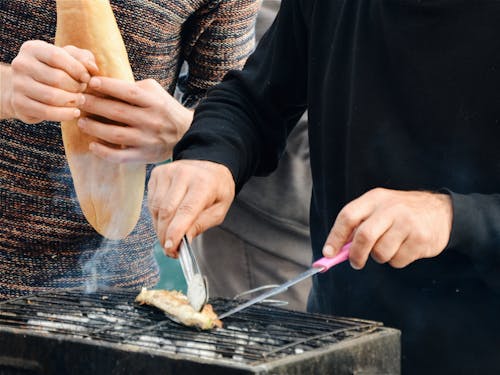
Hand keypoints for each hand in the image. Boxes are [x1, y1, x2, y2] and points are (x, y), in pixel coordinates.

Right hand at [1, 40, 97, 122]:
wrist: (28, 89)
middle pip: (56, 78)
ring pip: (52, 97)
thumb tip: (92, 68)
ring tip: (80, 100)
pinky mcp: (19, 104)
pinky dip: (65, 114)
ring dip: (72, 101)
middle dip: (76, 87)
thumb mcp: (69, 58)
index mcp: (32, 49)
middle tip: (83, 90)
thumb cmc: (55, 70)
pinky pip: (46, 112)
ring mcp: (17, 85)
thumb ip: (83, 58)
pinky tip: (75, 112)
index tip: (87, 78)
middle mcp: (21, 64)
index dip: (77, 69)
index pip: (57, 57)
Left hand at [77, 77, 193, 163]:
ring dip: (94, 128)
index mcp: (154, 102)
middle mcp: (150, 121)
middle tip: (79, 100)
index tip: (91, 82)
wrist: (187, 133)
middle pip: (117, 112)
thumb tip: (105, 84)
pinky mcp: (144, 155)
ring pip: (115, 135)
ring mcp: (147, 140)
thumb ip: (134, 87)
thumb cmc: (165, 110)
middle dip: (94, 105)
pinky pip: (121, 156)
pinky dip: (104, 152)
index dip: (108, 86)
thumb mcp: (156, 92)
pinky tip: (93, 145)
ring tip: (82, 122)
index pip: (128, 92)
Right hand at [148, 160, 234, 256]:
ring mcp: (168, 172)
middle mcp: (184, 174)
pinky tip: (167, 218)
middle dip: (165, 234)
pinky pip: (151, 201)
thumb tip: (183, 240)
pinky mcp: (158, 174)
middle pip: (167, 211)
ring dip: (160, 227)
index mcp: (204, 183)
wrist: (211, 167)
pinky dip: (157, 215)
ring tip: (169, 235)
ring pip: (156, 208)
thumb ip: (201, 225)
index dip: (175, 232)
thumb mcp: (219, 210)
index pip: (185, 211)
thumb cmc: (217, 190)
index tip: (171, 248)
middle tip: (170, 249)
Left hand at [323, 188, 452, 268]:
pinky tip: (405, 248)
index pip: (348, 216)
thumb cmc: (401, 213)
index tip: (328, 253)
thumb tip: (335, 250)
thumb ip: (358, 226)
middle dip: (356, 254)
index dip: (335, 236)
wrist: (442, 212)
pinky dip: (397, 260)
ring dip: (380, 257)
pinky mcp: (420, 239)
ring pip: (381, 253)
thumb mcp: (379, 209)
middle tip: (355, 263)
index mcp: (375, 198)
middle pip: (364, 236)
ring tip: (390, 246)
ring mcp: (407, 223)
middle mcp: (391, 208)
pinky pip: (398, 261)